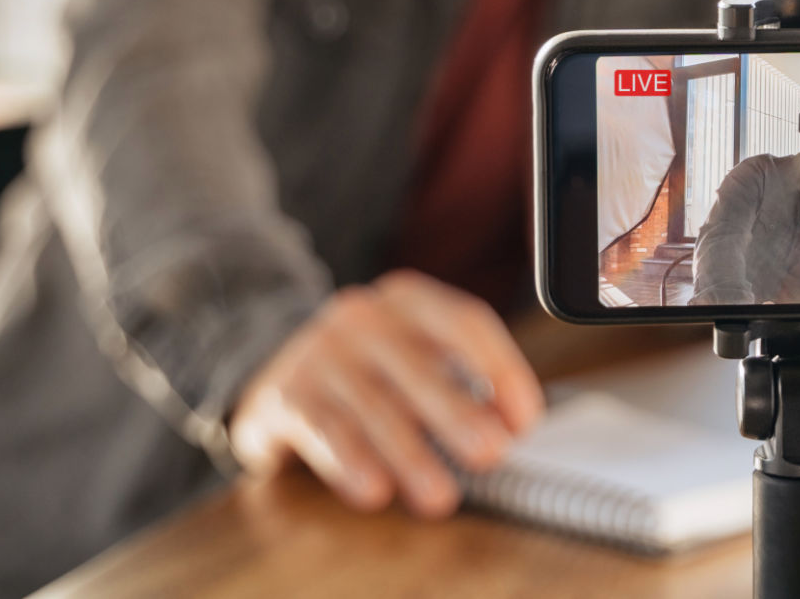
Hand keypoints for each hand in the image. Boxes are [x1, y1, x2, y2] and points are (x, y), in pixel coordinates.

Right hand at [228, 269, 543, 517]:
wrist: (274, 377)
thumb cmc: (367, 376)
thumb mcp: (413, 361)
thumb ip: (461, 384)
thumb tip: (512, 430)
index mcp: (409, 301)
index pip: (465, 323)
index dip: (501, 369)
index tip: (525, 420)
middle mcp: (363, 317)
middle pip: (420, 366)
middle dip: (458, 414)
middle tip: (490, 454)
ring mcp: (318, 352)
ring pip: (373, 405)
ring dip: (410, 455)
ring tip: (439, 498)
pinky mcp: (283, 394)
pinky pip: (322, 429)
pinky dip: (350, 462)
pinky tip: (372, 491)